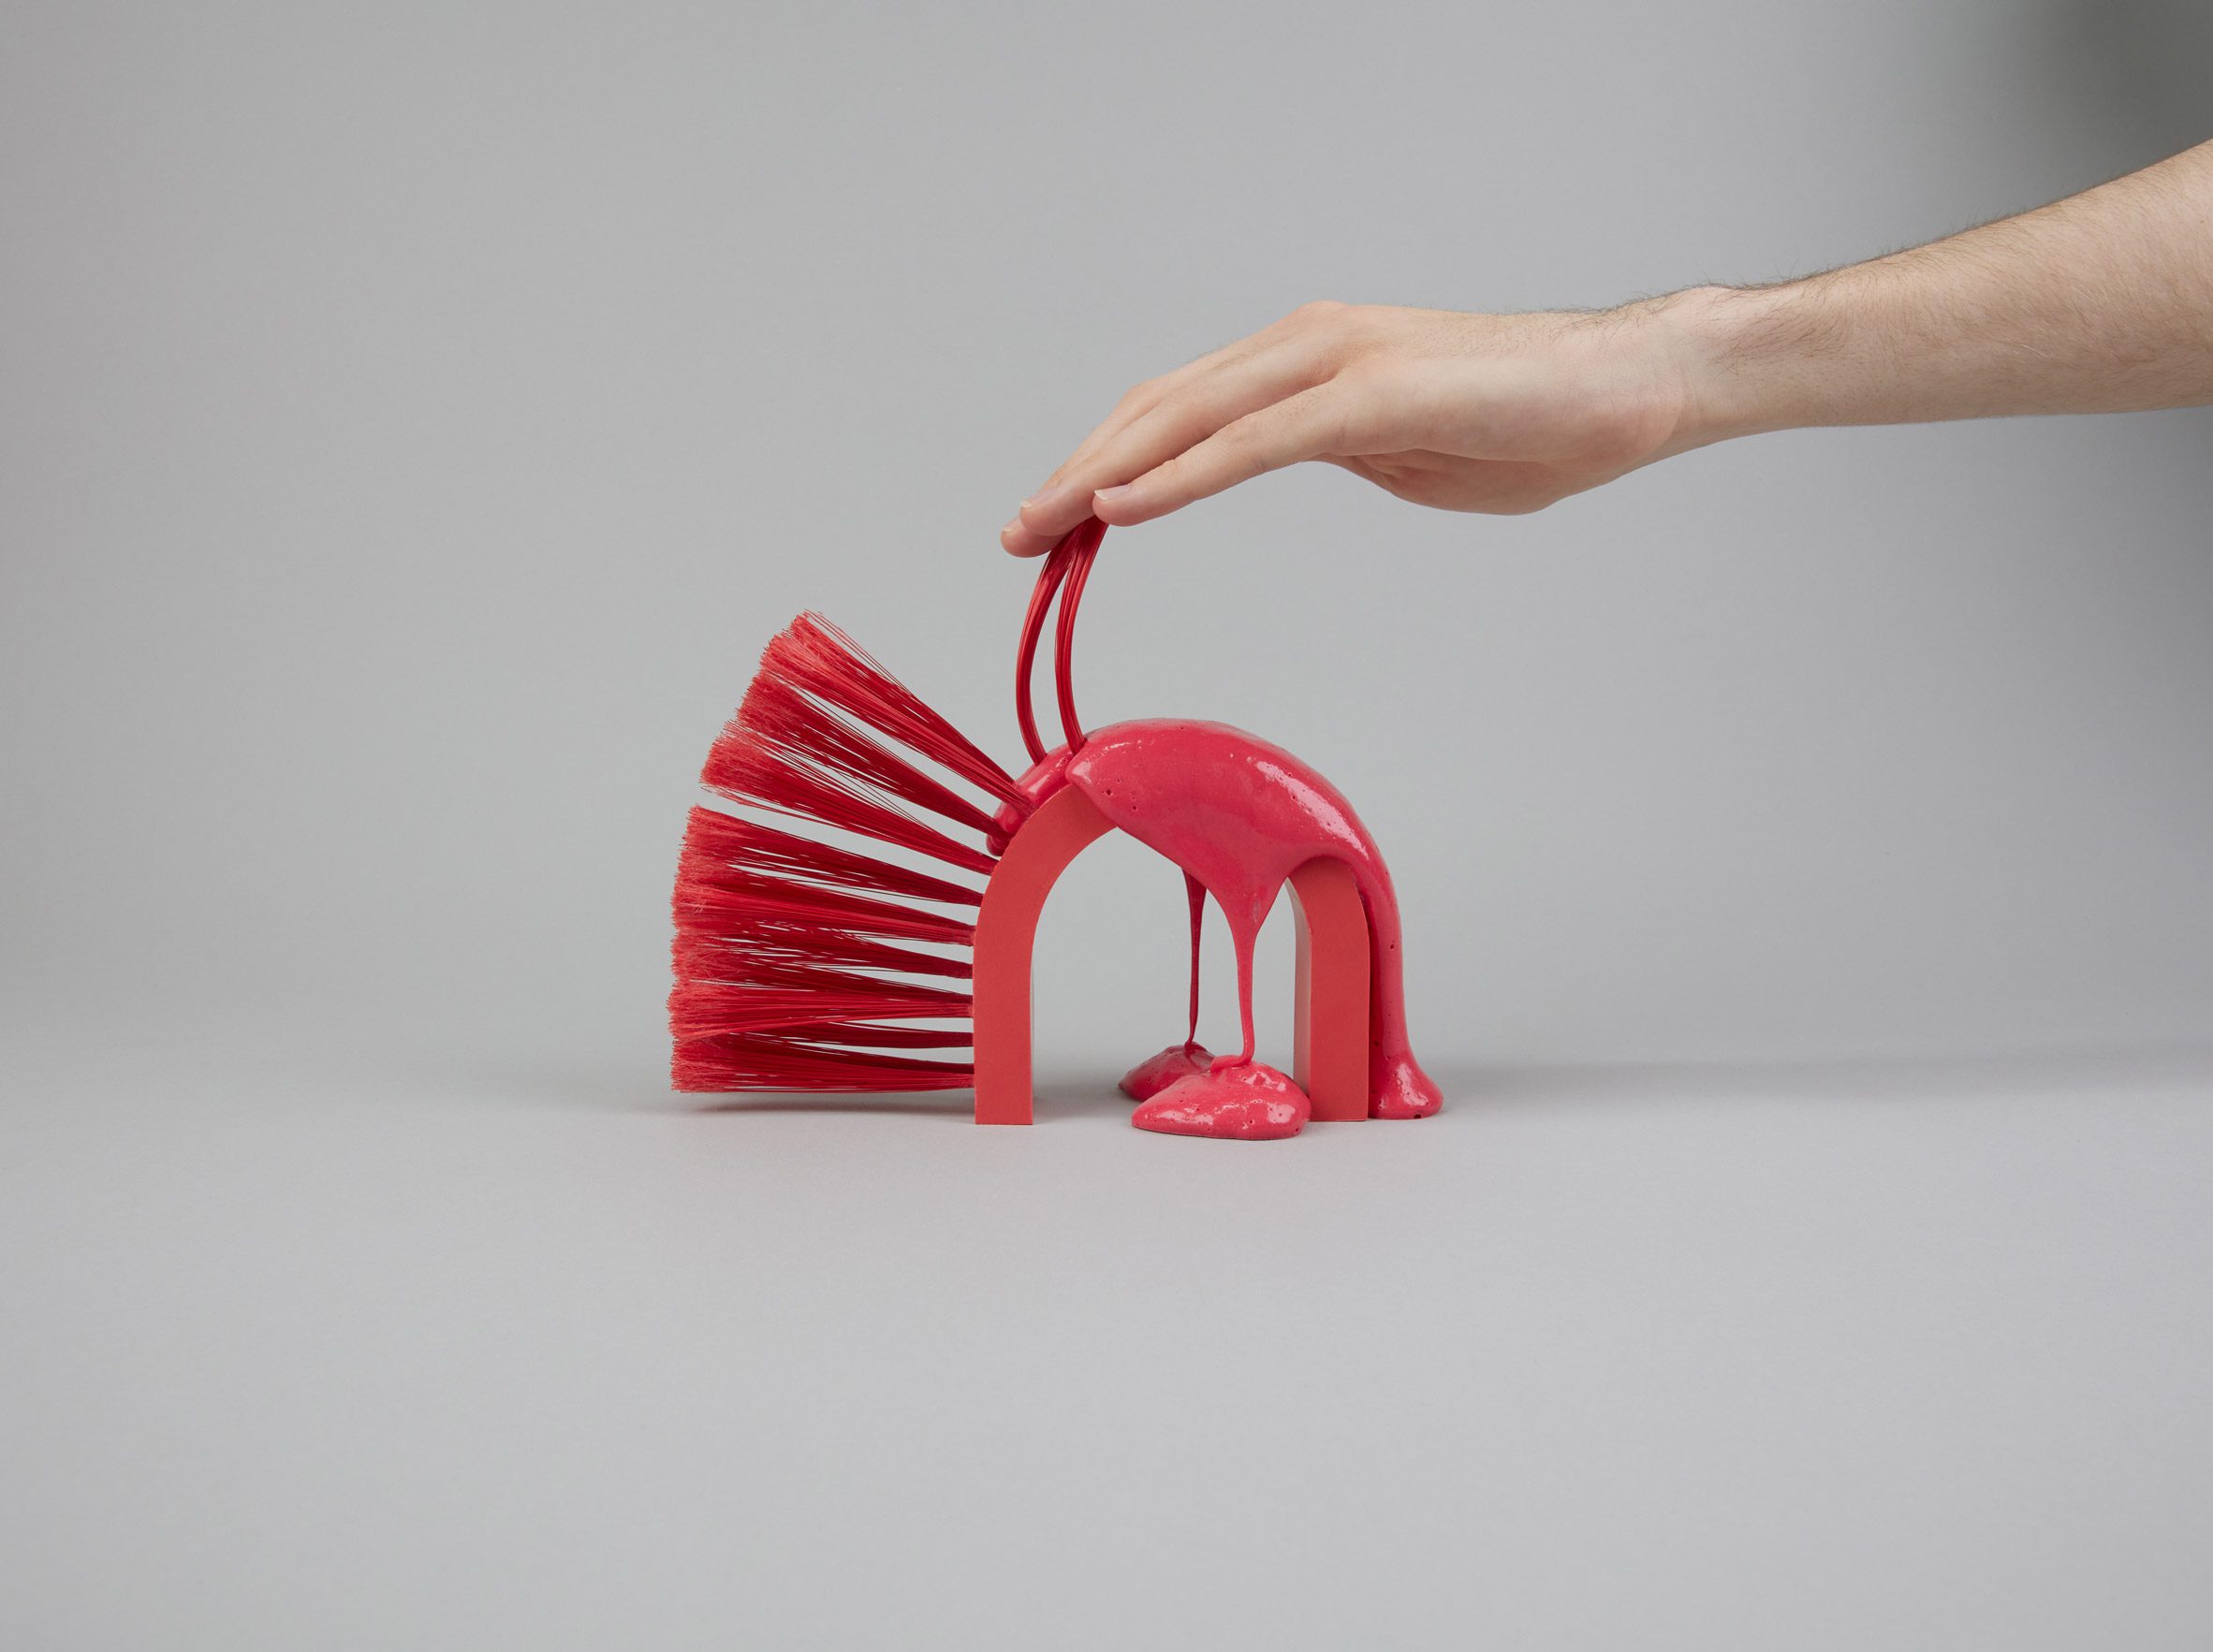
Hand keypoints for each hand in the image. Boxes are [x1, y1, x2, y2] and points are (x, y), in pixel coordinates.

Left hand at [1002, 298, 1704, 555]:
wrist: (1629, 390)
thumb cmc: (1527, 423)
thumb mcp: (1399, 449)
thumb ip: (1331, 448)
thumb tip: (1280, 459)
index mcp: (1307, 358)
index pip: (1178, 408)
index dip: (1105, 459)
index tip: (1056, 517)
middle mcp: (1306, 343)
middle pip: (1158, 406)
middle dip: (1077, 470)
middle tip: (1017, 532)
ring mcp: (1336, 362)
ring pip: (1186, 416)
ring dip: (1103, 474)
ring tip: (1043, 526)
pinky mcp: (1371, 396)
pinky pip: (1253, 442)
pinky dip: (1179, 477)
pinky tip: (1124, 507)